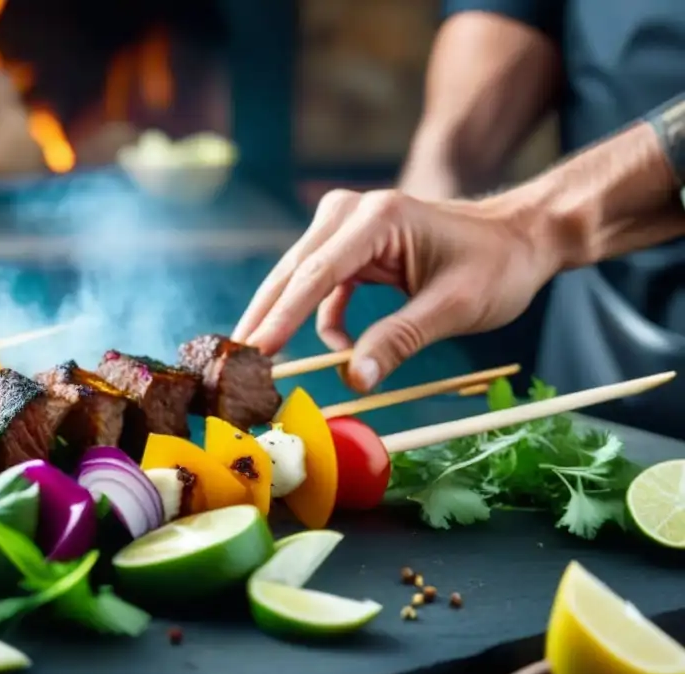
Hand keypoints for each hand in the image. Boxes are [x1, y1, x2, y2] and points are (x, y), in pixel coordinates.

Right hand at [232, 189, 562, 391]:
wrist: (520, 238)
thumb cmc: (497, 266)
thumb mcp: (453, 308)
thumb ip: (399, 341)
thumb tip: (352, 381)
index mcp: (379, 218)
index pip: (318, 272)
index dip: (282, 316)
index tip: (254, 351)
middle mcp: (353, 212)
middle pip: (293, 272)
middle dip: (264, 319)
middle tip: (233, 364)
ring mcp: (348, 226)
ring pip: (298, 280)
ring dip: (285, 322)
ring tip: (266, 365)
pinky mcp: (351, 246)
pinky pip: (321, 288)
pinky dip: (320, 320)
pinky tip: (338, 349)